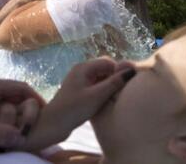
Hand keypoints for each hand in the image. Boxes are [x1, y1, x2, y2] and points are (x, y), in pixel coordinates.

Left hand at [0, 77, 43, 149]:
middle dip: (26, 108)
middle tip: (37, 123)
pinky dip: (3, 118)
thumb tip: (22, 139)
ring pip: (5, 102)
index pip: (20, 87)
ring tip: (24, 128)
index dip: (35, 98)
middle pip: (14, 94)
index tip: (46, 111)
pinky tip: (6, 130)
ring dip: (14, 114)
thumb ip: (0, 133)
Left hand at [19, 58, 135, 150]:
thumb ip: (114, 83)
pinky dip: (102, 91)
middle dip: (114, 78)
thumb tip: (132, 71)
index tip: (124, 87)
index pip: (108, 62)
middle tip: (119, 93)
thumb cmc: (73, 109)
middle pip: (105, 68)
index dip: (118, 72)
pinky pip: (95, 85)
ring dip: (109, 85)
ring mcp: (79, 80)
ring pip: (101, 77)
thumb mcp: (96, 96)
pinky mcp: (79, 90)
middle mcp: (81, 70)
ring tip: (113, 98)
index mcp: (83, 67)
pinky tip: (104, 102)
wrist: (53, 124)